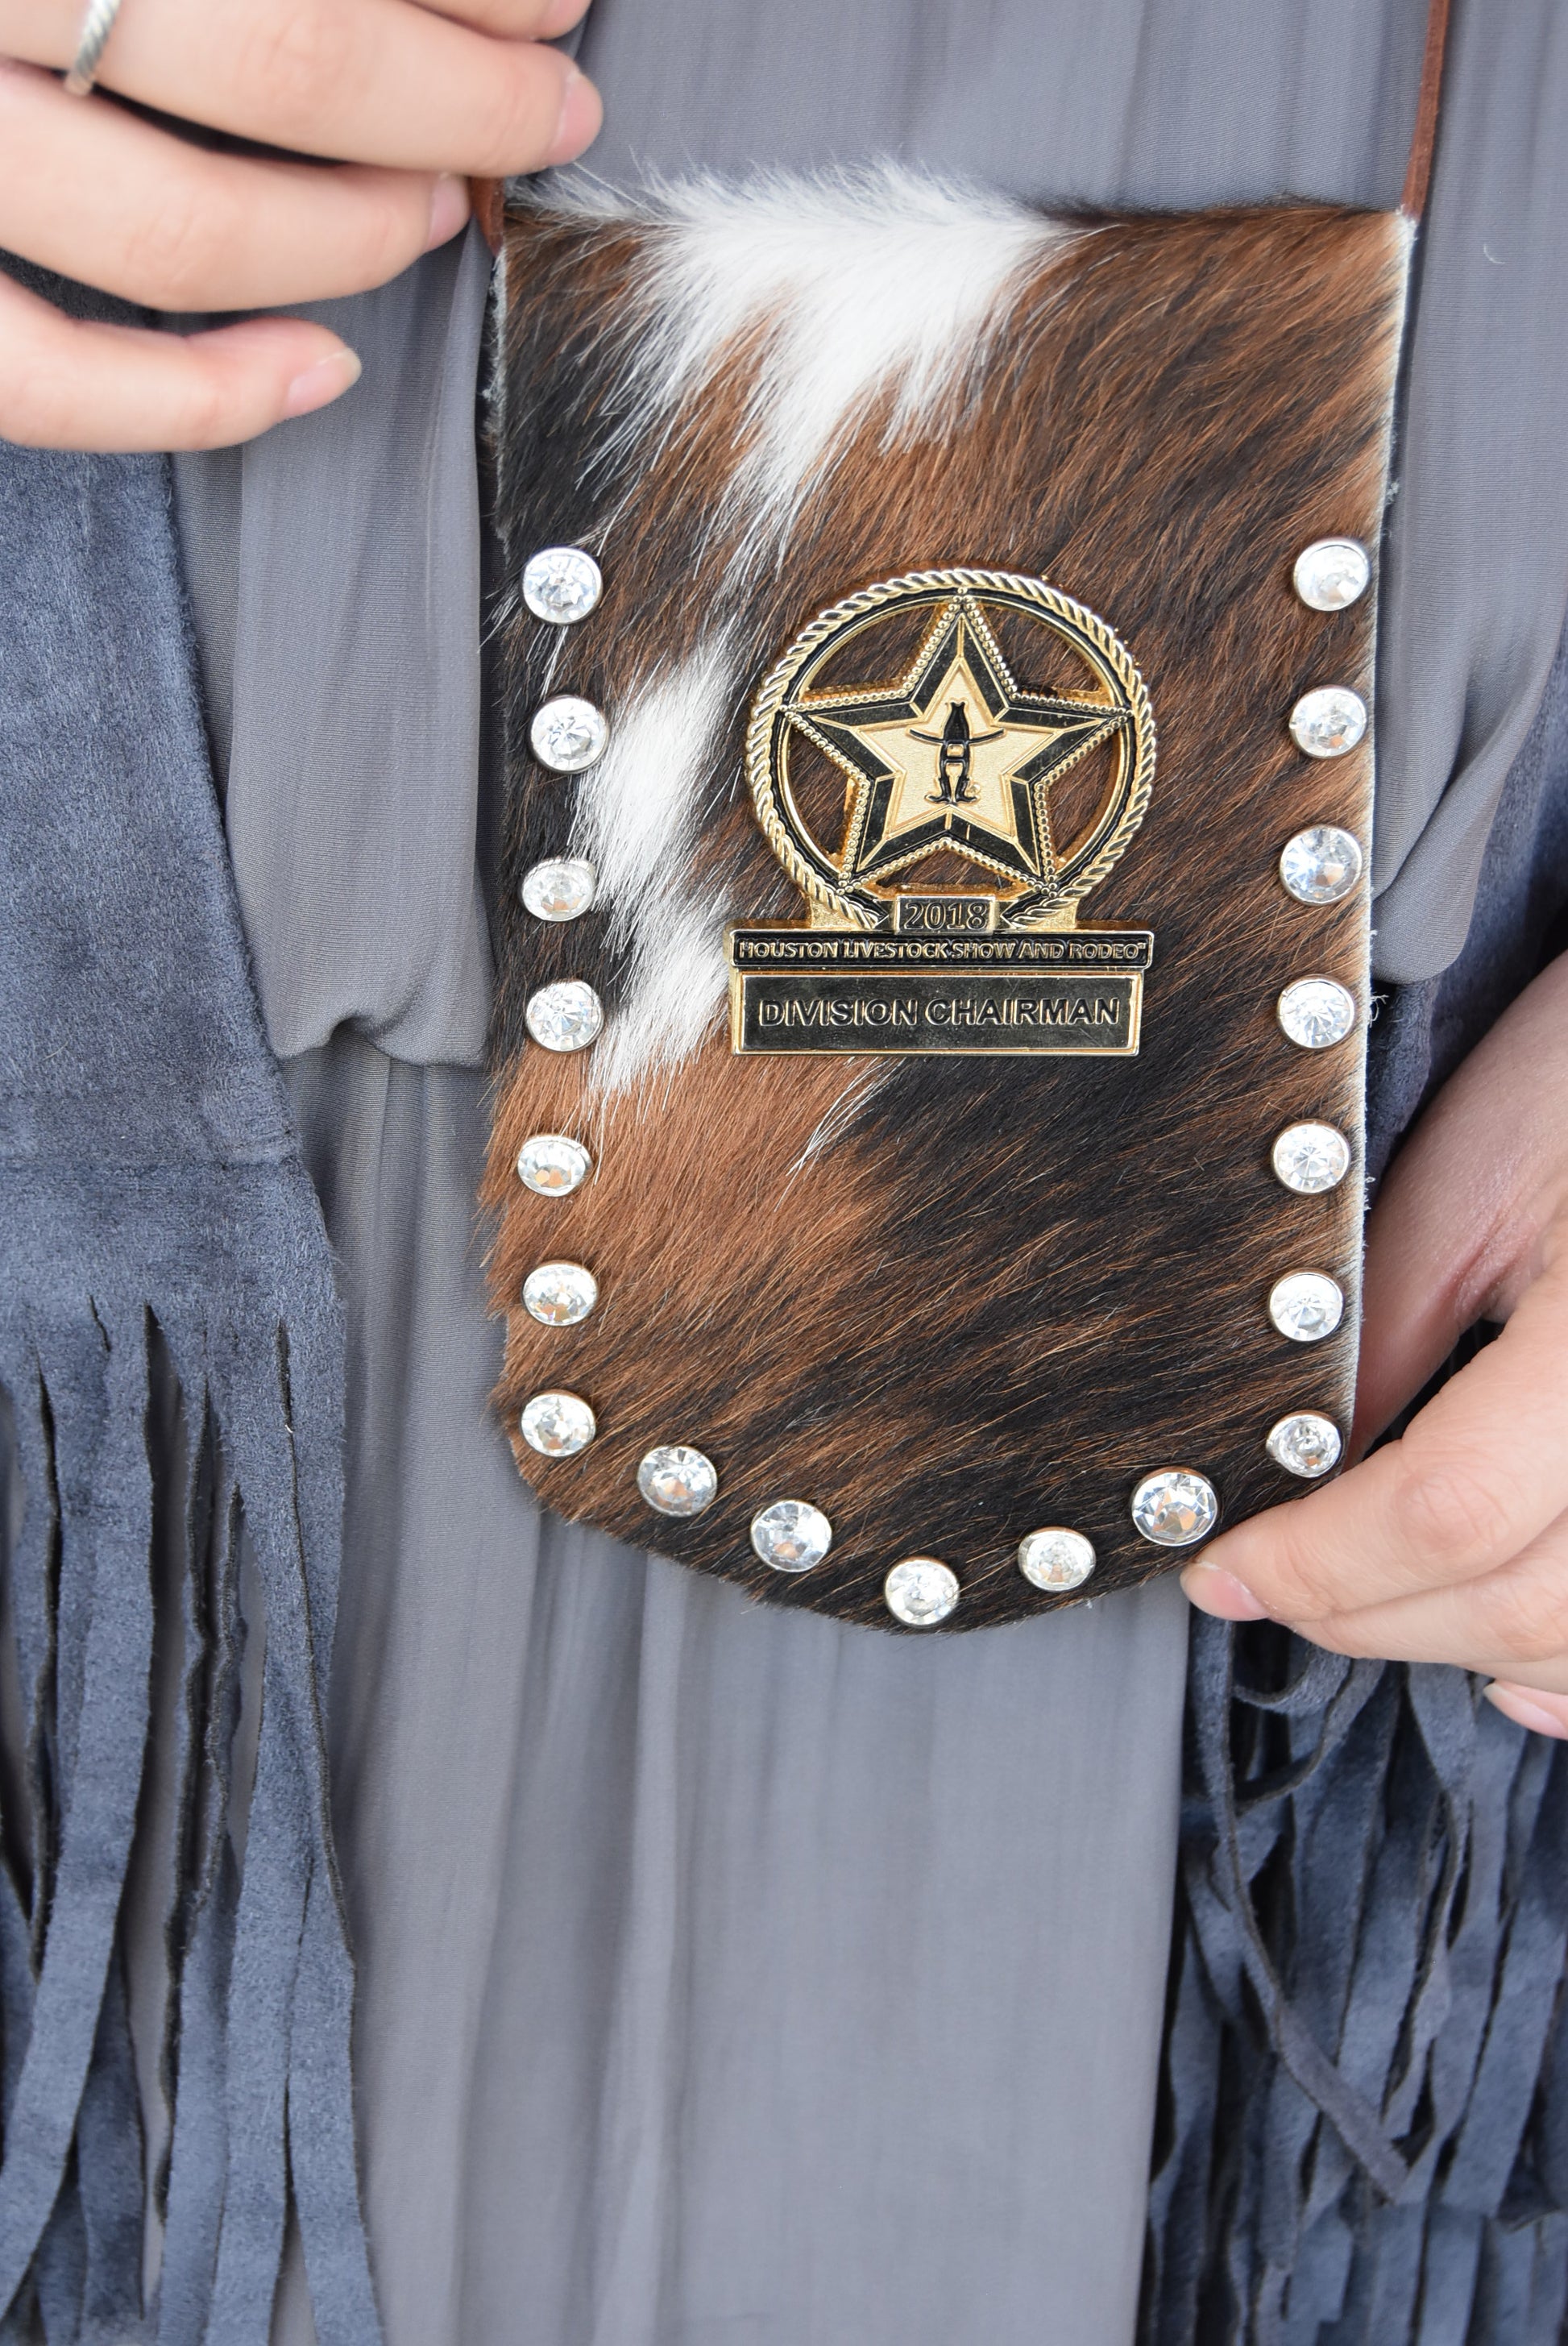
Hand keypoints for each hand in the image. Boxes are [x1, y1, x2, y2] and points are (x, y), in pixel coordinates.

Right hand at [0, 0, 599, 450]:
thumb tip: (417, 7)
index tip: (544, 4)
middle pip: (284, 61)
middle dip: (458, 98)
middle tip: (548, 105)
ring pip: (187, 229)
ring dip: (356, 236)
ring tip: (443, 210)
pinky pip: (54, 381)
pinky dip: (201, 396)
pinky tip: (322, 371)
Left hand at [1182, 951, 1567, 1738]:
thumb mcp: (1472, 1176)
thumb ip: (1388, 1333)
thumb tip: (1300, 1474)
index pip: (1450, 1512)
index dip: (1319, 1564)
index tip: (1224, 1563)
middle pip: (1519, 1605)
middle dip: (1364, 1614)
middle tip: (1267, 1582)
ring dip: (1464, 1648)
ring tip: (1366, 1602)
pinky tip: (1514, 1668)